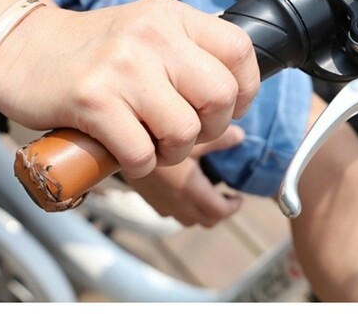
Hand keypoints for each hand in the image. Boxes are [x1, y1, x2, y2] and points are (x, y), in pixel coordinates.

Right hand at [0, 0, 259, 178]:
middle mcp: (151, 34)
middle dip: (210, 128)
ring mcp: (122, 65)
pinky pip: (142, 153)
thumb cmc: (90, 52)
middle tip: (183, 132)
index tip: (225, 107)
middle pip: (220, 97)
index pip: (240, 50)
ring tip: (149, 142)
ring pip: (184, 131)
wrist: (21, 50)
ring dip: (171, 152)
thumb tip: (237, 93)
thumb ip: (189, 51)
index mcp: (171, 15)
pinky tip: (123, 151)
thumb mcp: (146, 32)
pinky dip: (138, 164)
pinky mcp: (93, 99)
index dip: (245, 90)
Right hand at [127, 125, 245, 226]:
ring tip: (206, 192)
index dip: (232, 207)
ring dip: (200, 210)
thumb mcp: (192, 138)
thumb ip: (218, 140)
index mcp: (190, 192)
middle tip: (226, 195)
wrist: (117, 147)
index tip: (238, 196)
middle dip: (219, 211)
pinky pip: (171, 212)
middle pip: (205, 221)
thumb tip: (241, 136)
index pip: (218, 212)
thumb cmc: (156, 140)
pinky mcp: (149, 200)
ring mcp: (161, 205)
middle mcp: (176, 204)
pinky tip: (182, 188)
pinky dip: (183, 206)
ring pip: (188, 219)